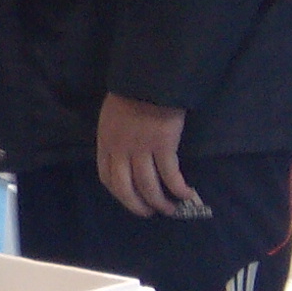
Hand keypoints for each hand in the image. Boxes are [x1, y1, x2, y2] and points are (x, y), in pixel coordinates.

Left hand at [95, 92, 195, 219]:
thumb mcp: (112, 116)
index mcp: (106, 143)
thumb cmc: (132, 93)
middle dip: (137, 205)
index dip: (119, 194)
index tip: (130, 200)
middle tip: (149, 212)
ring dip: (160, 202)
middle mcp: (120, 150)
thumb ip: (115, 137)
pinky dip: (178, 188)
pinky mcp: (163, 146)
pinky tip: (185, 194)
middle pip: (125, 189)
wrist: (149, 78)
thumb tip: (125, 156)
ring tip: (170, 209)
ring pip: (148, 186)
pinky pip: (170, 175)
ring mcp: (141, 150)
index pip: (107, 178)